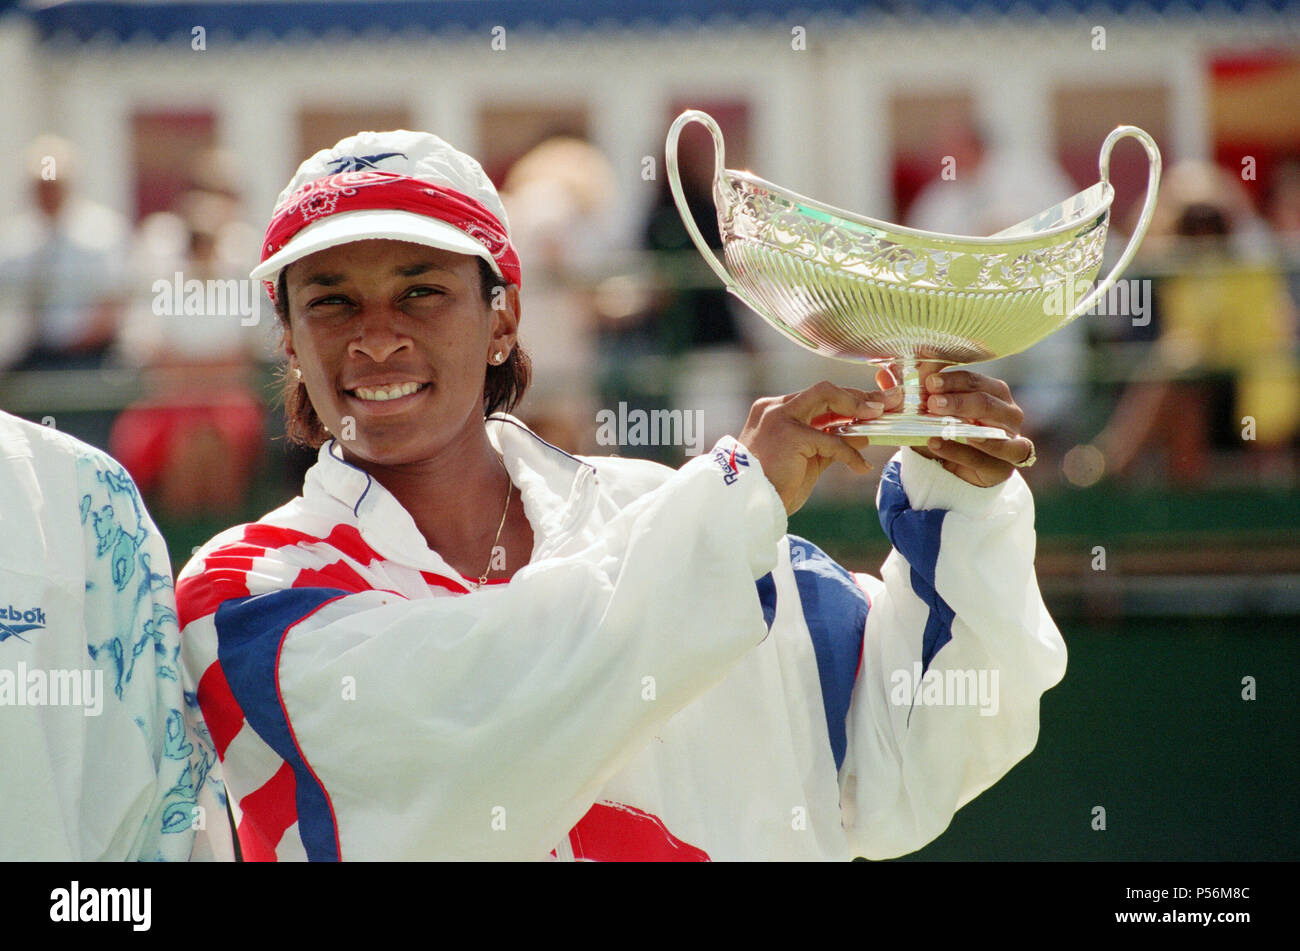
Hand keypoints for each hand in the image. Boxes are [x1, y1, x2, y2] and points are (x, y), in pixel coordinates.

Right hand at [739, 380, 903, 514]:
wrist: (747, 506)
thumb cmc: (774, 485)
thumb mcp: (808, 460)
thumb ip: (832, 443)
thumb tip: (863, 433)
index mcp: (775, 411)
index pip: (817, 398)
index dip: (848, 400)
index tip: (873, 405)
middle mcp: (775, 407)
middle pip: (824, 390)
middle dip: (858, 396)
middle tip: (885, 404)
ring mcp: (780, 417)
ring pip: (827, 397)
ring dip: (858, 408)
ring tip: (880, 422)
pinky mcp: (790, 435)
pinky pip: (831, 439)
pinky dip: (850, 453)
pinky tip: (861, 467)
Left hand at [881, 361, 1032, 487]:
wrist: (955, 473)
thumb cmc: (947, 434)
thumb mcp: (928, 413)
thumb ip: (910, 394)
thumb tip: (883, 374)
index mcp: (993, 392)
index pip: (974, 380)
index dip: (951, 378)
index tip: (926, 380)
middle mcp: (1008, 413)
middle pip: (986, 400)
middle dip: (957, 399)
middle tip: (930, 401)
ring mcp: (1011, 440)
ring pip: (994, 427)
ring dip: (964, 422)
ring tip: (935, 417)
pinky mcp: (1003, 467)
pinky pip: (986, 458)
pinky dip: (961, 451)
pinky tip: (936, 443)